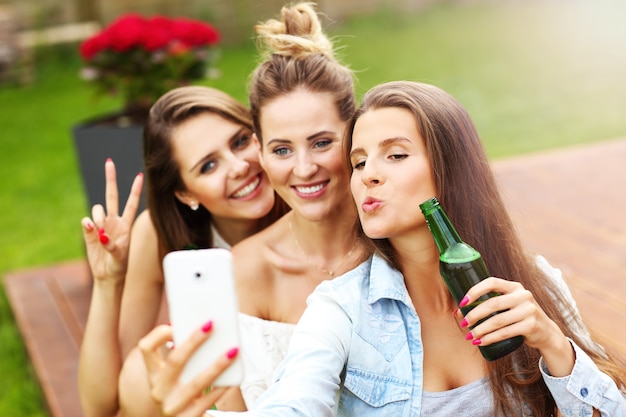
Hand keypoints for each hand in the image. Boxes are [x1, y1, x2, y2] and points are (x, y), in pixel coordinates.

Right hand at [81, 158, 142, 282]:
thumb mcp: (119, 256)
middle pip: (112, 196)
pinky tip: (94, 234)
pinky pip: (87, 221)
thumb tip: (98, 231)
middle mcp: (114, 221)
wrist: (107, 274)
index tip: (140, 175)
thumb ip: (110, 244)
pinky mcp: (90, 231)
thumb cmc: (118, 265)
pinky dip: (89, 225)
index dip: (136, 190)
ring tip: (101, 233)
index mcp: (126, 225)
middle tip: (109, 162)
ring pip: (97, 209)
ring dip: (98, 217)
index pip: (132, 203)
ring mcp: (101, 225)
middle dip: (110, 179)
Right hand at [139, 324, 239, 416]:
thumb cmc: (181, 393)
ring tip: (233, 351)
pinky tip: (233, 376)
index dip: (159, 334)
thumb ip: (182, 357)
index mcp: (153, 374)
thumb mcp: (174, 377)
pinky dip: (222, 387)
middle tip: (211, 324)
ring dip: (217, 365)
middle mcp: (159, 390)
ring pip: (197, 383)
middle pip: (175, 361)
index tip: (176, 324)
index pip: (146, 348)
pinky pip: (209, 401)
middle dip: (194, 341)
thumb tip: (206, 329)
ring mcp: (172, 406)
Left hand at [458, 277, 572, 367]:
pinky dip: (490, 338)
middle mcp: (523, 295)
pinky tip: (481, 342)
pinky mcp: (531, 325)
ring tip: (469, 336)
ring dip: (480, 329)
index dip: (475, 291)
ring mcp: (529, 310)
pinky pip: (505, 333)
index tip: (462, 303)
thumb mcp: (511, 303)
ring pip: (497, 320)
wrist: (547, 333)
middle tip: (463, 323)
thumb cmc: (520, 317)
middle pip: (492, 303)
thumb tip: (458, 310)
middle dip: (474, 314)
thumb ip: (493, 301)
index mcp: (514, 287)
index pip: (492, 282)